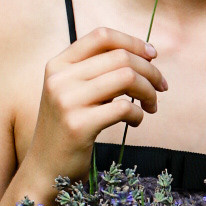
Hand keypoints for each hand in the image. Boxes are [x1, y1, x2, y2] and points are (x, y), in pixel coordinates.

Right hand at [26, 27, 167, 183]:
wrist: (44, 169)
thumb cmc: (67, 129)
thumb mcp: (72, 92)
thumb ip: (95, 72)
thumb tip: (142, 55)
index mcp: (58, 64)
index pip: (101, 36)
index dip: (132, 42)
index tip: (152, 55)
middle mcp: (60, 78)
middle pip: (120, 57)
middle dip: (150, 71)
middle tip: (161, 87)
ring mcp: (67, 101)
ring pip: (126, 77)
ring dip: (148, 91)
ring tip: (151, 105)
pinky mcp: (78, 125)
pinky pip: (123, 108)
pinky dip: (138, 114)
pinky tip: (136, 121)